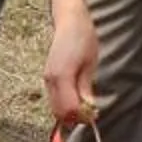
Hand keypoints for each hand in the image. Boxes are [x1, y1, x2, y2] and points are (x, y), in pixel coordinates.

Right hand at [42, 4, 99, 128]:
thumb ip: (86, 88)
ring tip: (85, 107)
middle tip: (91, 115)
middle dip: (75, 118)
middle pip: (59, 112)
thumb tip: (89, 107)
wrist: (70, 23)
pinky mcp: (48, 77)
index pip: (69, 109)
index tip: (95, 115)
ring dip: (69, 113)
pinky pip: (53, 99)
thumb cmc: (83, 40)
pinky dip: (64, 105)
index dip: (82, 116)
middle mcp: (50, 80)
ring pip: (54, 107)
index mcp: (61, 76)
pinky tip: (76, 100)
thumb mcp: (90, 64)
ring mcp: (47, 79)